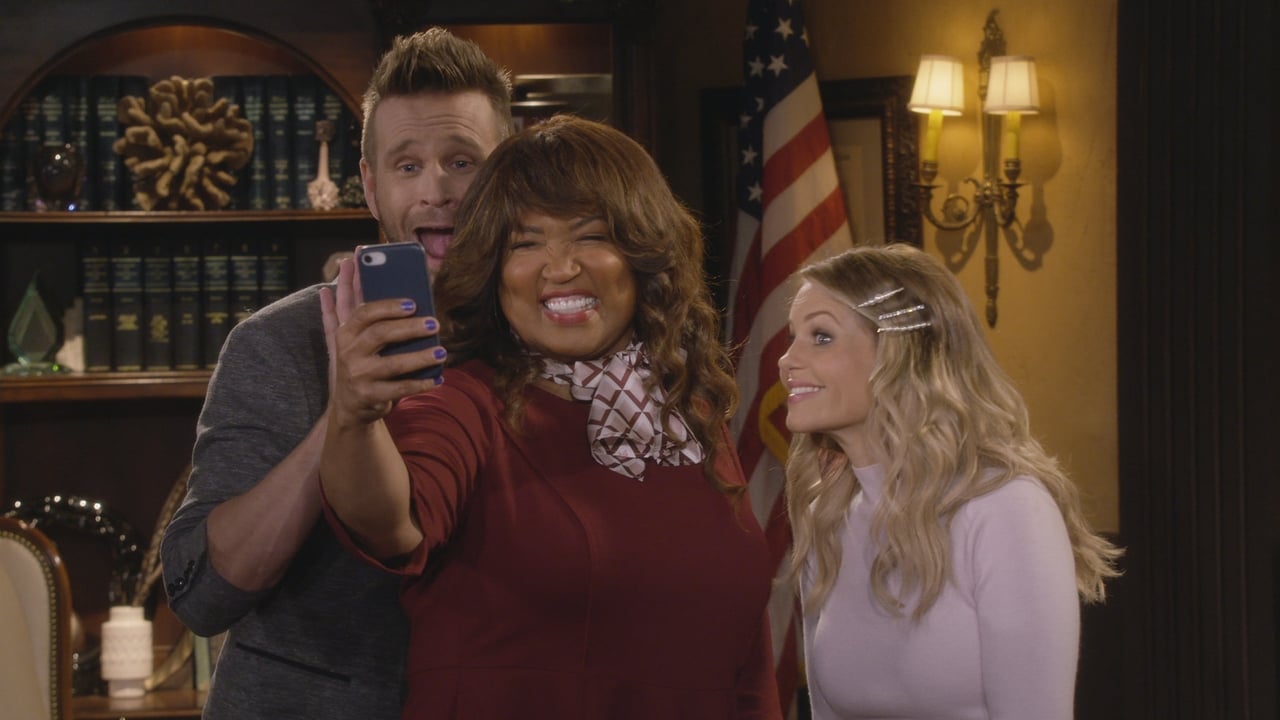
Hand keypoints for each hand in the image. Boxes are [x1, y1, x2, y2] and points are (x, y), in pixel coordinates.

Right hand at [320, 258, 443, 427]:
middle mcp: (348, 352)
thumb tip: (353, 261)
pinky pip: (399, 389)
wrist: (349, 406)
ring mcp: (358, 375)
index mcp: (345, 331)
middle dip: (410, 328)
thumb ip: (355, 302)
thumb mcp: (352, 334)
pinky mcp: (369, 396)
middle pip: (381, 334)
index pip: (364, 312)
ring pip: (393, 364)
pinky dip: (420, 384)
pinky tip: (438, 379)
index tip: (412, 303)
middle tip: (435, 324)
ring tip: (441, 352)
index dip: (388, 306)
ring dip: (420, 357)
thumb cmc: (359, 361)